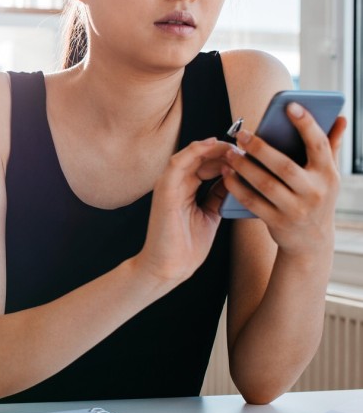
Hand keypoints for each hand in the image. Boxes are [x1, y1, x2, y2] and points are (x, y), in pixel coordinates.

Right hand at [137, 138, 234, 283]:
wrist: (169, 267)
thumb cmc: (187, 246)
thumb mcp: (211, 214)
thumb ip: (218, 195)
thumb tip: (234, 178)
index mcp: (185, 189)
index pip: (206, 163)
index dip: (226, 157)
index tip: (248, 156)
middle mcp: (176, 184)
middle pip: (200, 156)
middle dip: (223, 150)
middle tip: (245, 149)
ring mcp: (168, 185)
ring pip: (190, 155)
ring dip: (213, 148)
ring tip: (234, 146)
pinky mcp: (164, 190)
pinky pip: (178, 163)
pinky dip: (194, 151)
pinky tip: (212, 145)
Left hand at [223, 103, 346, 257]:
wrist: (311, 241)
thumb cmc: (317, 196)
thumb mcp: (328, 175)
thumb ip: (331, 145)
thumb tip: (341, 117)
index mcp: (328, 174)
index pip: (318, 144)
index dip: (306, 124)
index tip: (291, 105)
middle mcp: (314, 192)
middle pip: (284, 166)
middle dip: (260, 148)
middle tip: (242, 134)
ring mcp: (296, 209)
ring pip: (265, 184)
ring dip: (244, 166)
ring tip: (230, 153)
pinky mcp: (277, 222)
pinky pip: (252, 201)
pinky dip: (237, 187)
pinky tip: (227, 174)